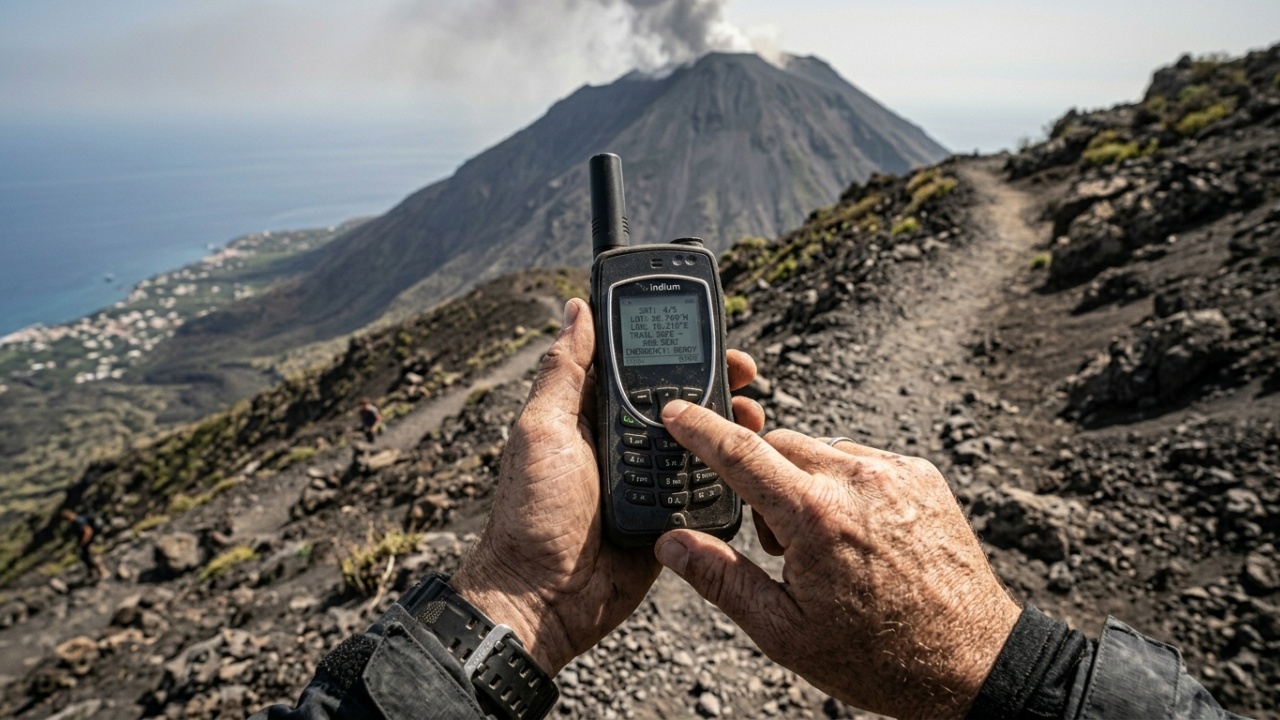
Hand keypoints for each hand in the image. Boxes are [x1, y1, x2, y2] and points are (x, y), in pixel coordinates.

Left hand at [451, 299, 764, 673]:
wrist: (543, 598)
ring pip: (701, 443)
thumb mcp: (542, 430)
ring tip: (754, 418)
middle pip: (680, 401)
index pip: (640, 366)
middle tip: (746, 374)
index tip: (708, 332)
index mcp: (592, 414)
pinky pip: (706, 490)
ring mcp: (648, 479)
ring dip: (730, 427)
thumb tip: (576, 309)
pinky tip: (751, 463)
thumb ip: (564, 371)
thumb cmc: (531, 514)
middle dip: (716, 383)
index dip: (674, 345)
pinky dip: (730, 476)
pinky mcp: (668, 516)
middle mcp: (623, 441)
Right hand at [654, 402, 1020, 718]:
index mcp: (815, 518)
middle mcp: (857, 482)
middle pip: (779, 445)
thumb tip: (672, 544)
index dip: (699, 428)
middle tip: (779, 542)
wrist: (968, 663)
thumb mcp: (784, 630)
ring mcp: (896, 474)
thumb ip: (721, 578)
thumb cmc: (876, 656)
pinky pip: (864, 461)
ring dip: (807, 483)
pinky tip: (862, 536)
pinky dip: (848, 486)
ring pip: (822, 452)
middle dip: (762, 480)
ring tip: (828, 547)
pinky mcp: (923, 476)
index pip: (740, 454)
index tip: (675, 410)